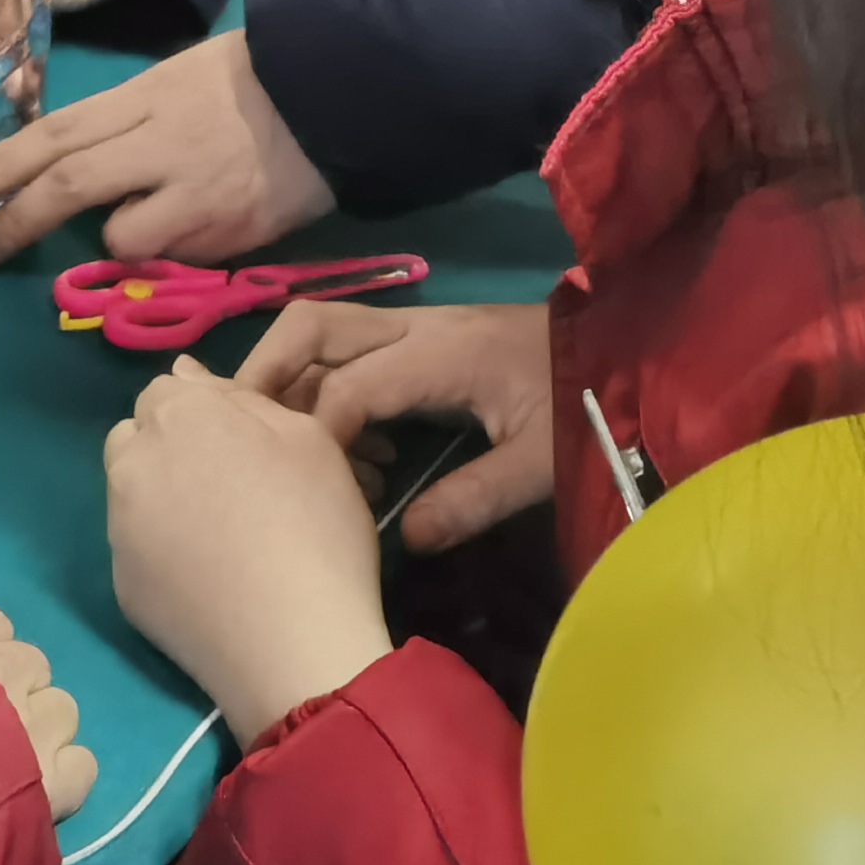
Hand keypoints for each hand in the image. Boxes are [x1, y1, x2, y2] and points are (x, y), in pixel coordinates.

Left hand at [0, 29, 334, 271]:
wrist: (334, 97)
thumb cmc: (248, 82)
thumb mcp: (175, 81)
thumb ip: (125, 125)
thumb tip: (74, 166)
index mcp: (144, 96)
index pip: (58, 132)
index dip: (1, 164)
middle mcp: (159, 142)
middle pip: (67, 184)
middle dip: (11, 223)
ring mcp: (195, 191)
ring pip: (119, 236)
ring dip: (115, 238)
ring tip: (157, 216)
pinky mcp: (227, 230)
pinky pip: (172, 254)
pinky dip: (168, 248)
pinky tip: (199, 224)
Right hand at [0, 589, 99, 817]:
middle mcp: (1, 669)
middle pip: (32, 665)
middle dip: (12, 689)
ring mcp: (31, 725)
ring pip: (61, 710)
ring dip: (40, 729)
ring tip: (4, 759)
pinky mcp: (52, 782)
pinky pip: (82, 765)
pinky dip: (64, 775)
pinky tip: (35, 786)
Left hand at [105, 359, 394, 742]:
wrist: (296, 646)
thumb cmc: (317, 528)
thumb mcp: (310, 438)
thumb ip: (244, 397)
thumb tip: (188, 373)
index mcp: (179, 413)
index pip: (170, 388)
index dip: (207, 412)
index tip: (245, 445)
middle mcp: (134, 461)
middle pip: (138, 434)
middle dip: (172, 445)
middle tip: (228, 484)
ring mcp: (119, 526)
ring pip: (130, 488)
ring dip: (160, 493)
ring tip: (216, 534)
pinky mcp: (120, 584)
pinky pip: (135, 547)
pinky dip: (160, 550)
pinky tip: (205, 577)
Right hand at [235, 300, 555, 550]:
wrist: (621, 352)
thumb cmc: (579, 405)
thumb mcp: (538, 461)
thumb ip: (475, 499)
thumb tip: (406, 538)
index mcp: (440, 355)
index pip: (347, 385)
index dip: (317, 436)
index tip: (314, 488)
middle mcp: (415, 328)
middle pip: (312, 326)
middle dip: (267, 371)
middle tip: (243, 433)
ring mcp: (416, 327)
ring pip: (323, 330)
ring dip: (290, 375)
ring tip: (285, 446)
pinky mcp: (422, 338)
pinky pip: (347, 346)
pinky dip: (323, 383)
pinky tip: (347, 445)